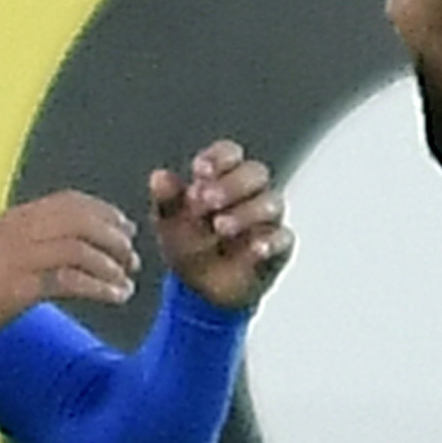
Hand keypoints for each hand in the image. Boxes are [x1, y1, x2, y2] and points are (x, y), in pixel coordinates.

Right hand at [0, 192, 138, 343]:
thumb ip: (26, 240)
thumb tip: (63, 243)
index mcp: (14, 218)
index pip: (69, 202)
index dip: (103, 212)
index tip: (124, 226)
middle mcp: (19, 230)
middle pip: (82, 221)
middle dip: (114, 237)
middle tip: (132, 255)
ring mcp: (19, 256)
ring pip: (82, 249)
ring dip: (112, 265)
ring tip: (126, 281)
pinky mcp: (20, 286)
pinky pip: (73, 280)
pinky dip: (101, 288)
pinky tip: (116, 297)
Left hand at [148, 141, 292, 311]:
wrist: (201, 289)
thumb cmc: (190, 244)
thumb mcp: (170, 223)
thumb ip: (167, 199)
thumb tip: (158, 177)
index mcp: (221, 178)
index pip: (229, 153)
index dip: (218, 158)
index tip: (199, 171)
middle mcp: (249, 193)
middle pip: (254, 172)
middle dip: (231, 184)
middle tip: (206, 200)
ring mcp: (267, 219)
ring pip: (271, 202)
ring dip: (246, 212)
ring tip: (220, 227)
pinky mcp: (279, 246)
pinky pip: (283, 238)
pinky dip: (270, 242)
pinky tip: (255, 248)